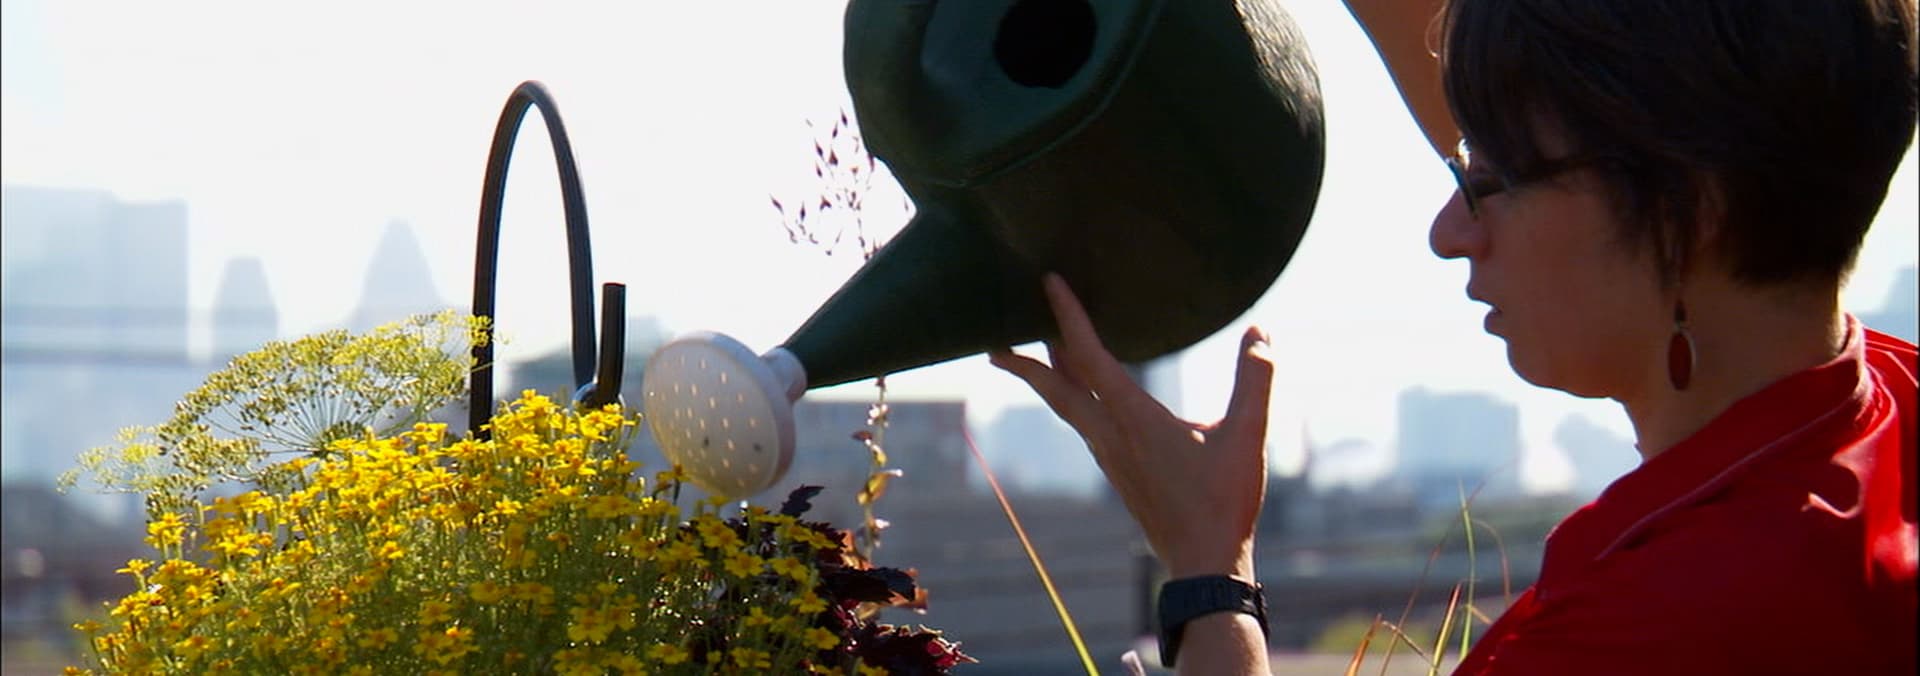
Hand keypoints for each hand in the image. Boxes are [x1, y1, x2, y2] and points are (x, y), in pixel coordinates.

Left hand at [989, 273, 1275, 579]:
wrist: (1203, 565)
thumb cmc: (1222, 501)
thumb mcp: (1247, 435)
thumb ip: (1255, 378)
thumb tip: (1262, 331)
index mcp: (1132, 418)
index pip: (1088, 356)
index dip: (1068, 316)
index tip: (1050, 282)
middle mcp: (1109, 435)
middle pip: (1056, 387)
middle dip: (1024, 361)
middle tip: (995, 338)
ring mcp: (1110, 457)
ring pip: (1067, 407)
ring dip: (1048, 379)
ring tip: (1036, 356)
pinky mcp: (1118, 472)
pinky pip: (1083, 425)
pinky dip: (1073, 400)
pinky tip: (1087, 399)